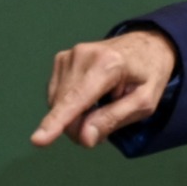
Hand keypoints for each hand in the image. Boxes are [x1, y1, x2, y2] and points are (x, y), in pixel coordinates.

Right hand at [30, 29, 176, 148]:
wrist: (147, 45)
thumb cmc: (149, 74)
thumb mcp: (145, 101)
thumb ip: (114, 119)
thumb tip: (83, 137)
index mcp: (108, 64)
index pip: (77, 99)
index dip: (57, 122)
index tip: (38, 140)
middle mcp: (84, 55)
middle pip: (66, 109)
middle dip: (81, 125)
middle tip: (108, 120)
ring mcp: (69, 55)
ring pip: (57, 105)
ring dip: (76, 115)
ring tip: (104, 101)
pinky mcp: (61, 60)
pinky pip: (56, 97)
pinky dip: (71, 104)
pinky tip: (91, 95)